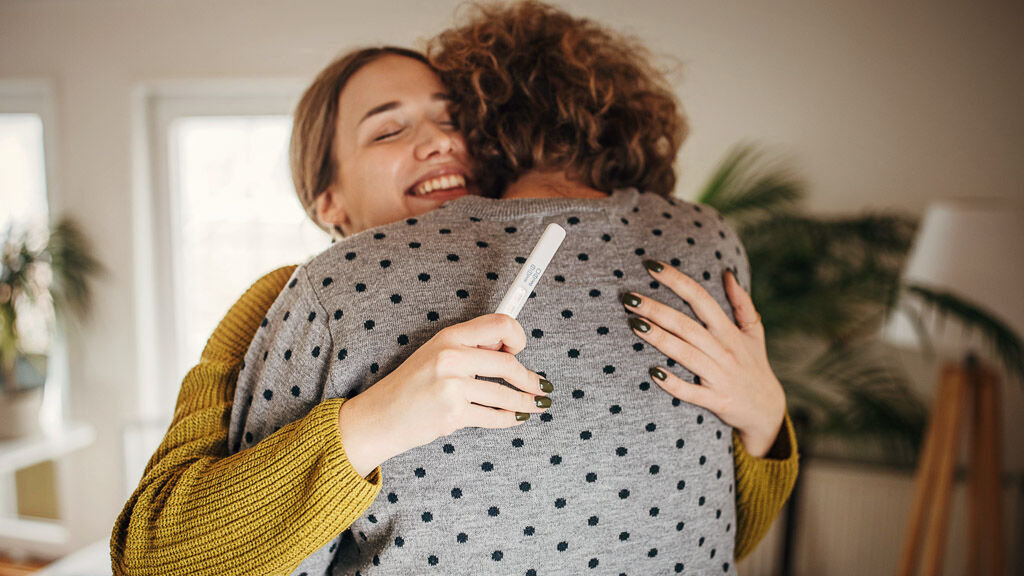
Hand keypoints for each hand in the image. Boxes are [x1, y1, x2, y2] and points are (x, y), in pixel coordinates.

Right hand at [338, 313, 551, 476]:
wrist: (379, 417)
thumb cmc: (410, 386)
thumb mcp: (435, 353)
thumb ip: (469, 348)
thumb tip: (508, 348)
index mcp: (450, 337)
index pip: (499, 325)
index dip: (517, 337)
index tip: (520, 350)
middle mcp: (452, 358)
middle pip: (508, 365)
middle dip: (529, 379)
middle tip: (539, 385)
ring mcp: (452, 387)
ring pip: (505, 395)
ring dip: (527, 402)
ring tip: (538, 404)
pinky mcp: (454, 414)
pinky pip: (494, 417)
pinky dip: (510, 420)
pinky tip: (518, 419)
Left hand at [622, 261, 785, 457]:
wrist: (767, 410)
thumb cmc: (754, 365)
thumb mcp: (754, 332)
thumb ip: (742, 302)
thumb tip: (728, 273)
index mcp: (730, 332)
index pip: (701, 299)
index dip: (677, 281)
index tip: (652, 267)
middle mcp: (724, 351)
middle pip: (687, 325)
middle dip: (657, 310)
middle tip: (630, 297)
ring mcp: (720, 377)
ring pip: (686, 354)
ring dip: (660, 339)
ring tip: (634, 324)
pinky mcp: (717, 401)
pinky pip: (692, 393)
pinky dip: (674, 384)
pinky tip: (653, 373)